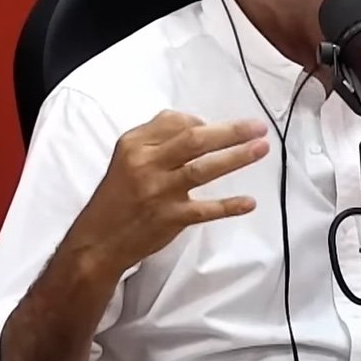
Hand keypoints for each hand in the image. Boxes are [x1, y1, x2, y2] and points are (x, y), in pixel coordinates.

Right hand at [73, 109, 270, 272]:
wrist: (99, 239)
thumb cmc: (119, 195)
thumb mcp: (127, 157)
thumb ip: (157, 138)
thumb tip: (198, 125)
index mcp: (135, 144)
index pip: (175, 121)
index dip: (203, 121)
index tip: (221, 127)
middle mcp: (146, 164)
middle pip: (194, 140)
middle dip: (230, 131)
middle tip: (257, 127)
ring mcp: (159, 192)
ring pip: (203, 169)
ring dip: (236, 158)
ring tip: (261, 148)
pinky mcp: (170, 218)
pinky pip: (205, 210)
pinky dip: (228, 206)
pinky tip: (249, 202)